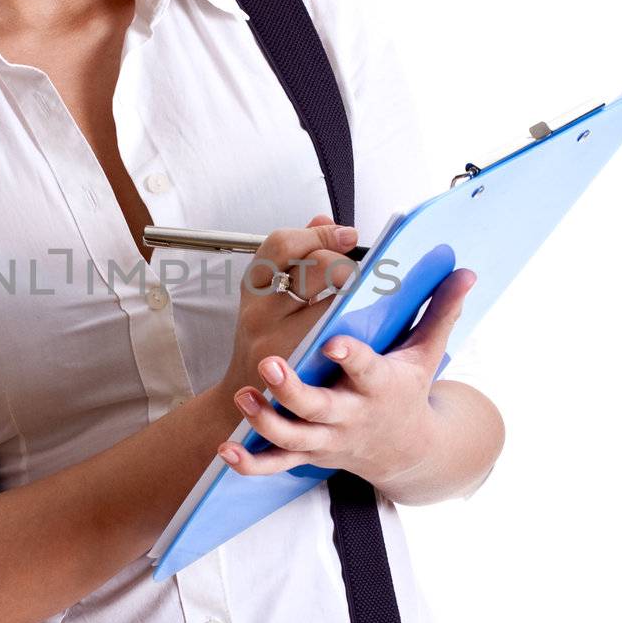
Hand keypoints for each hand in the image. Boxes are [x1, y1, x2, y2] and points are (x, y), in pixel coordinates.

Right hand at [217, 214, 360, 405]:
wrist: (252, 403)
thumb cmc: (268, 344)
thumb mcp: (270, 298)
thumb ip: (296, 257)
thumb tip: (323, 219)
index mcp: (253, 289)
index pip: (282, 245)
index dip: (319, 233)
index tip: (348, 235)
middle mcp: (261, 313)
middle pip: (312, 268)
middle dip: (345, 261)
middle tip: (360, 271)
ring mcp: (279, 343)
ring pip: (331, 303)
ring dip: (357, 293)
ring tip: (367, 295)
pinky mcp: (301, 371)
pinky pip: (339, 338)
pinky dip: (358, 326)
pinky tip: (370, 322)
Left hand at [218, 261, 477, 489]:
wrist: (402, 451)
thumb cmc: (406, 391)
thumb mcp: (426, 354)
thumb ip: (440, 311)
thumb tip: (467, 272)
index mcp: (378, 387)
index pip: (365, 370)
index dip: (351, 357)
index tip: (333, 341)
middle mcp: (350, 415)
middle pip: (318, 408)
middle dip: (292, 391)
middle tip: (267, 365)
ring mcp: (326, 439)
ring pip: (292, 437)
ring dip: (264, 421)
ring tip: (243, 397)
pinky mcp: (307, 455)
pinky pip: (275, 465)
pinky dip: (250, 462)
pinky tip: (226, 449)